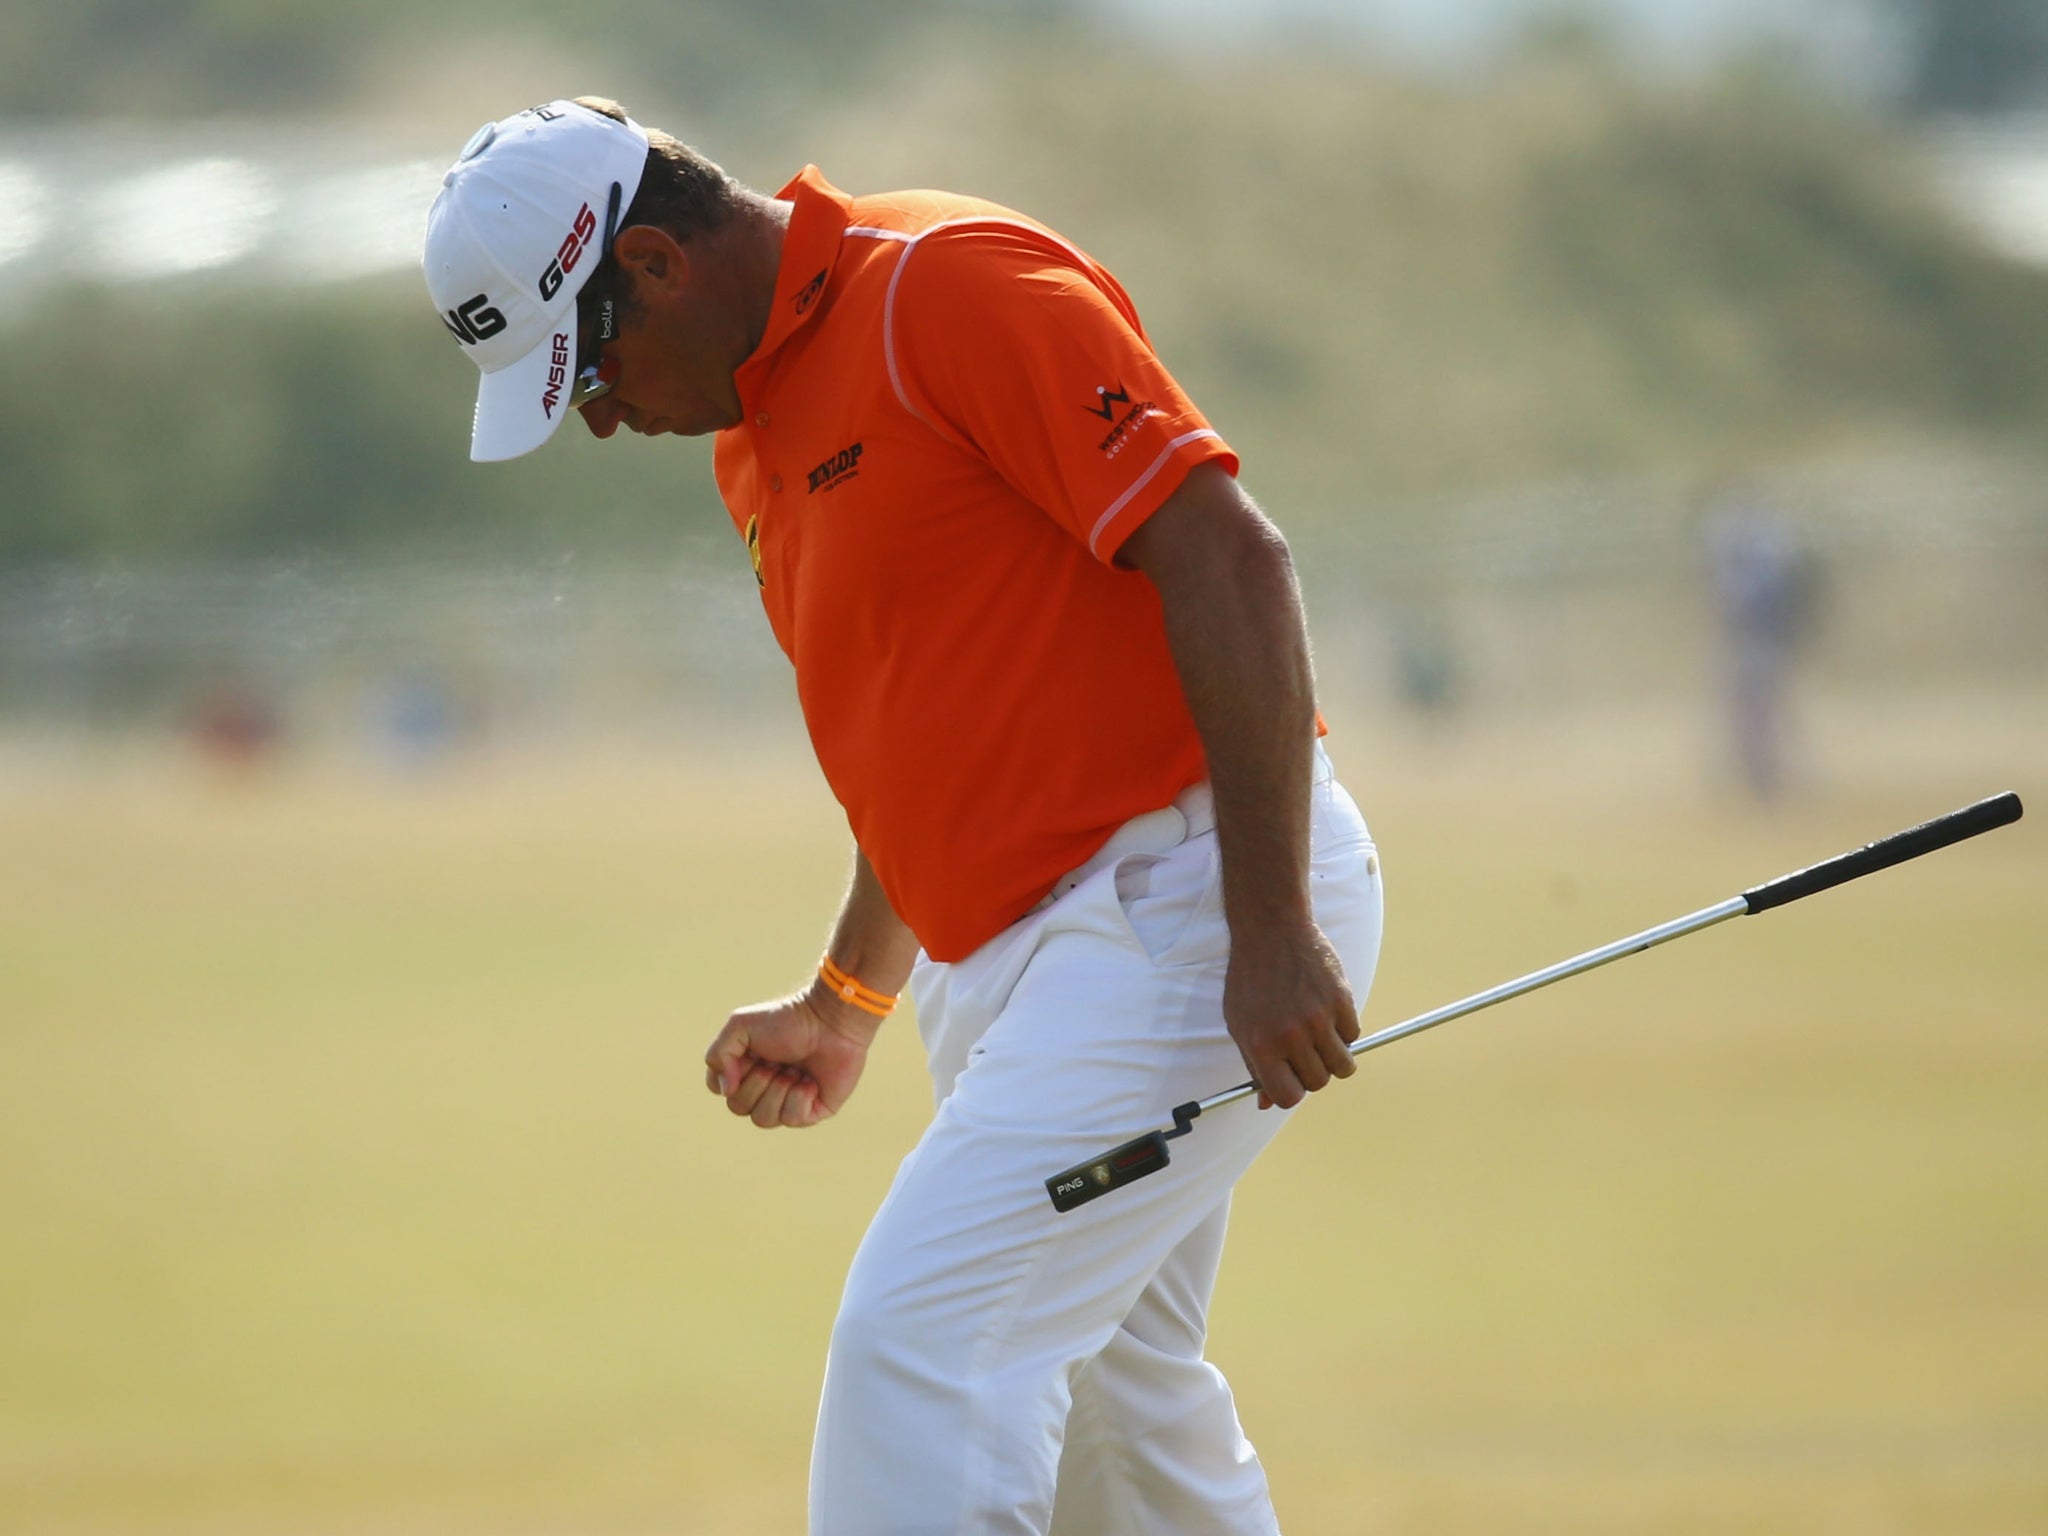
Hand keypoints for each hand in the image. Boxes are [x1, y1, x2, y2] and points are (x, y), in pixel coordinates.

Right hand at [703, 986, 879, 1128]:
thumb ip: (718, 1055)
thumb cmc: (788, 1020)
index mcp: (746, 1069)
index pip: (721, 1091)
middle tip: (776, 1061)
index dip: (732, 1075)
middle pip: (739, 1108)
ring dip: (778, 1090)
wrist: (830, 1020)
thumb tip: (726, 1090)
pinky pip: (792, 1120)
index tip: (751, 1053)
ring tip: (795, 1070)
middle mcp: (764, 1089)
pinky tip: (810, 1081)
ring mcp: (788, 1102)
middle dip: (757, 1082)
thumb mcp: (740, 1026)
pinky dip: (799, 1097)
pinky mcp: (812, 1111)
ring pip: (763, 1119)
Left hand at [1224, 918, 1359, 1109]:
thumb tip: (1267, 1104)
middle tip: (1303, 1050)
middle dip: (1312, 1071)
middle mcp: (1291, 1035)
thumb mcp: (1239, 1023)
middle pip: (1318, 1082)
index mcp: (1261, 1045)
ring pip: (1343, 1065)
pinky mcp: (1341, 999)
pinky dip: (1344, 1029)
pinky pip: (1354, 1034)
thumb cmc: (1250, 979)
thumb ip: (1254, 1064)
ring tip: (1320, 1036)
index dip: (1291, 1092)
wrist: (1270, 930)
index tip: (1291, 1079)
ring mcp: (1318, 1017)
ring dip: (1334, 1056)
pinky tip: (1326, 1009)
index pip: (1287, 1096)